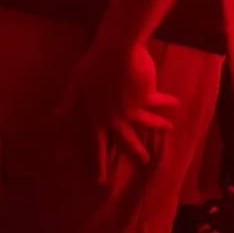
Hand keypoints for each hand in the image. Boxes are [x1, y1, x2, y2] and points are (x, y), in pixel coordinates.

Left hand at [57, 39, 182, 180]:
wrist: (117, 51)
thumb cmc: (92, 65)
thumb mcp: (75, 81)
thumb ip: (68, 98)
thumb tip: (57, 113)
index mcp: (95, 117)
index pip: (95, 145)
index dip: (97, 164)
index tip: (99, 181)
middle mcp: (114, 118)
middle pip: (125, 140)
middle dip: (135, 152)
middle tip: (144, 163)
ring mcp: (132, 110)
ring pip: (147, 124)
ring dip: (158, 127)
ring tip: (168, 130)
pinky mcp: (146, 98)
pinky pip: (159, 103)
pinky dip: (168, 103)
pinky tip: (177, 105)